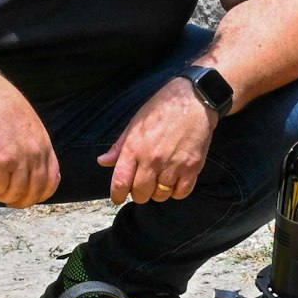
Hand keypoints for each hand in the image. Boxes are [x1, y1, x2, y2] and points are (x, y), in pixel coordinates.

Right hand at [0, 83, 59, 207]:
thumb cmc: (2, 109)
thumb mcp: (30, 126)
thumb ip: (35, 147)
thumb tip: (33, 171)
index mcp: (45, 146)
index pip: (52, 181)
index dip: (40, 194)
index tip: (28, 197)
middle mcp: (36, 155)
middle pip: (34, 191)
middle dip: (21, 202)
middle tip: (8, 200)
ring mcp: (19, 159)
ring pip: (16, 193)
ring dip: (4, 196)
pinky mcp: (0, 161)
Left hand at [98, 77, 214, 204]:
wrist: (193, 99)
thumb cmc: (162, 108)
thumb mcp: (135, 123)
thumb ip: (119, 146)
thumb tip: (103, 161)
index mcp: (134, 148)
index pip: (120, 182)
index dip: (116, 195)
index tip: (117, 198)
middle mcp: (152, 160)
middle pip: (140, 194)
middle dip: (139, 194)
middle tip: (143, 185)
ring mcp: (173, 165)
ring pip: (160, 196)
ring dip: (158, 192)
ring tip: (160, 179)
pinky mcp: (192, 167)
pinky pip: (180, 193)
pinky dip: (176, 191)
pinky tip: (175, 180)